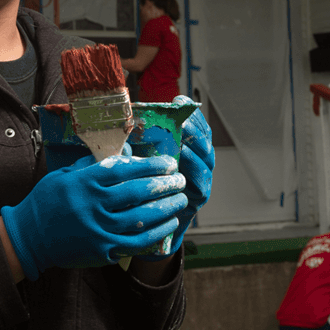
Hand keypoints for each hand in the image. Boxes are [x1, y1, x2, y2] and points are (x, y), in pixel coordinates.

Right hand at [0, 154, 185, 280]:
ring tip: (180, 200)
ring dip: (165, 208)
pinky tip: (168, 224)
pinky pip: (136, 242)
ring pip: (142, 218)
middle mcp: (93, 205)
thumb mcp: (64, 175)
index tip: (168, 162)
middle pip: (138, 193)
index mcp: (85, 182)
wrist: (28, 237)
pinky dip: (156, 232)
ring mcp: (98, 230)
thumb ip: (92, 166)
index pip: (125, 170)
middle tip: (179, 179)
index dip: (151, 166)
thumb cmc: (47, 202)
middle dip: (164, 185)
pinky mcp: (102, 250)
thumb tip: (123, 156)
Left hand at [136, 95, 213, 260]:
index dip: (187, 112)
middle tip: (184, 118)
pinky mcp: (198, 199)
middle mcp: (195, 164)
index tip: (178, 100)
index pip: (192, 127)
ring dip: (197, 147)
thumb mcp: (136, 165)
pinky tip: (185, 163)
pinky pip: (202, 184)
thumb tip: (123, 128)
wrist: (142, 229)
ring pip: (206, 160)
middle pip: (203, 140)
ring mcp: (200, 181)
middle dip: (195, 127)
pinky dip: (195, 172)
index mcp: (183, 150)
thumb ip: (136, 147)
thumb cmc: (137, 192)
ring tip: (185, 137)